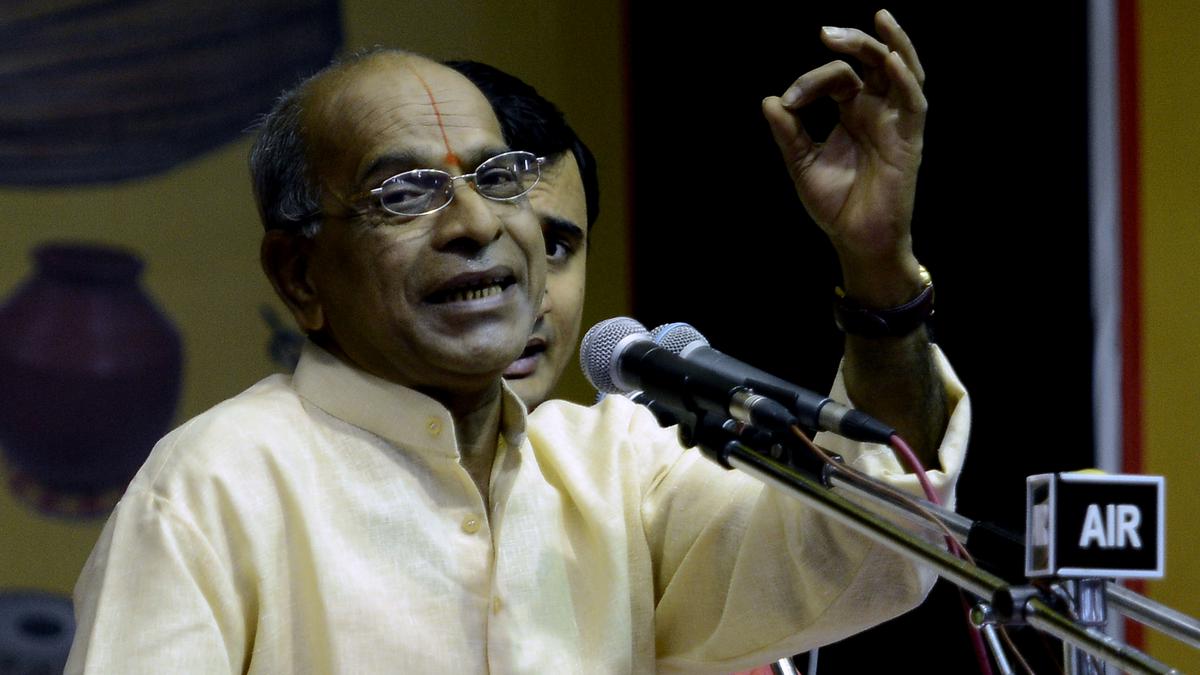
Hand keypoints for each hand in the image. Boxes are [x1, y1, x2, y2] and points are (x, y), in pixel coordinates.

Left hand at [762, 9, 925, 304]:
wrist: (855, 240)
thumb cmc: (835, 203)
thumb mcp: (803, 164)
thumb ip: (788, 134)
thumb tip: (768, 101)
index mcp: (852, 112)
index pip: (838, 78)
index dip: (811, 82)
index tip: (788, 102)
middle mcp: (876, 111)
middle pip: (872, 62)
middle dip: (853, 42)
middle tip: (825, 32)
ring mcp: (895, 123)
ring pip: (902, 71)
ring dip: (891, 45)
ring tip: (879, 19)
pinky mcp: (910, 140)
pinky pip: (914, 103)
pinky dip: (905, 79)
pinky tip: (891, 62)